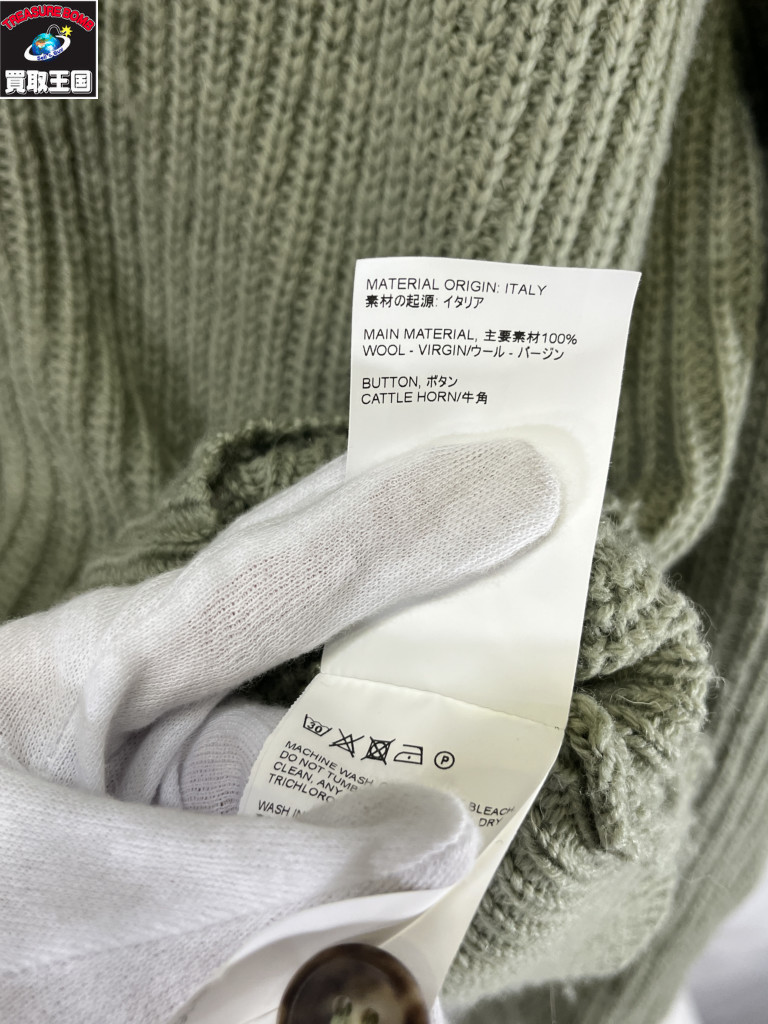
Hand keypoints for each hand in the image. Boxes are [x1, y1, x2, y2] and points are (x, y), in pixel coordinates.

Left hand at [0, 437, 558, 1023]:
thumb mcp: (126, 906)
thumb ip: (300, 865)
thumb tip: (446, 828)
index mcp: (100, 667)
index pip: (288, 571)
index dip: (413, 521)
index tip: (519, 468)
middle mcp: (138, 708)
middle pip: (309, 654)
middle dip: (414, 620)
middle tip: (517, 542)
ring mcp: (154, 785)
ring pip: (300, 786)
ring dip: (371, 841)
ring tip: (426, 901)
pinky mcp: (168, 860)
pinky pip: (277, 863)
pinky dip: (330, 913)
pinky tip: (372, 975)